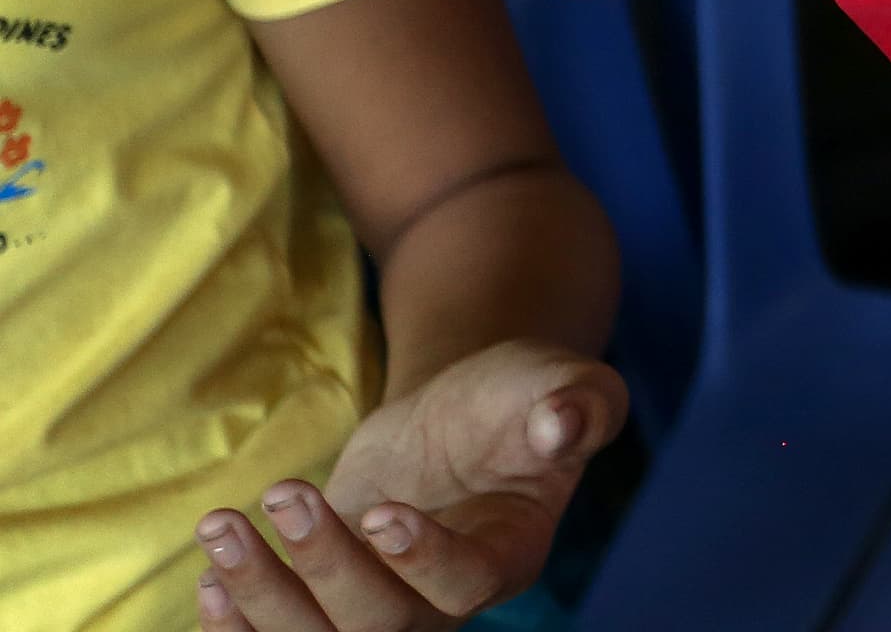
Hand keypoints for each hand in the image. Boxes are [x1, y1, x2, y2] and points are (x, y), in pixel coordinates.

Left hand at [191, 341, 626, 628]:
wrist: (463, 416)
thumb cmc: (522, 398)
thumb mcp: (561, 384)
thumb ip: (579, 404)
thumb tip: (562, 422)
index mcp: (509, 554)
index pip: (465, 585)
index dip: (420, 560)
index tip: (379, 511)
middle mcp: (444, 601)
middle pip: (379, 624)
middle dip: (321, 567)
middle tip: (284, 493)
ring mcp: (383, 606)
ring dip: (261, 596)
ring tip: (220, 528)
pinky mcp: (330, 597)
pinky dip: (238, 625)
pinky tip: (210, 580)